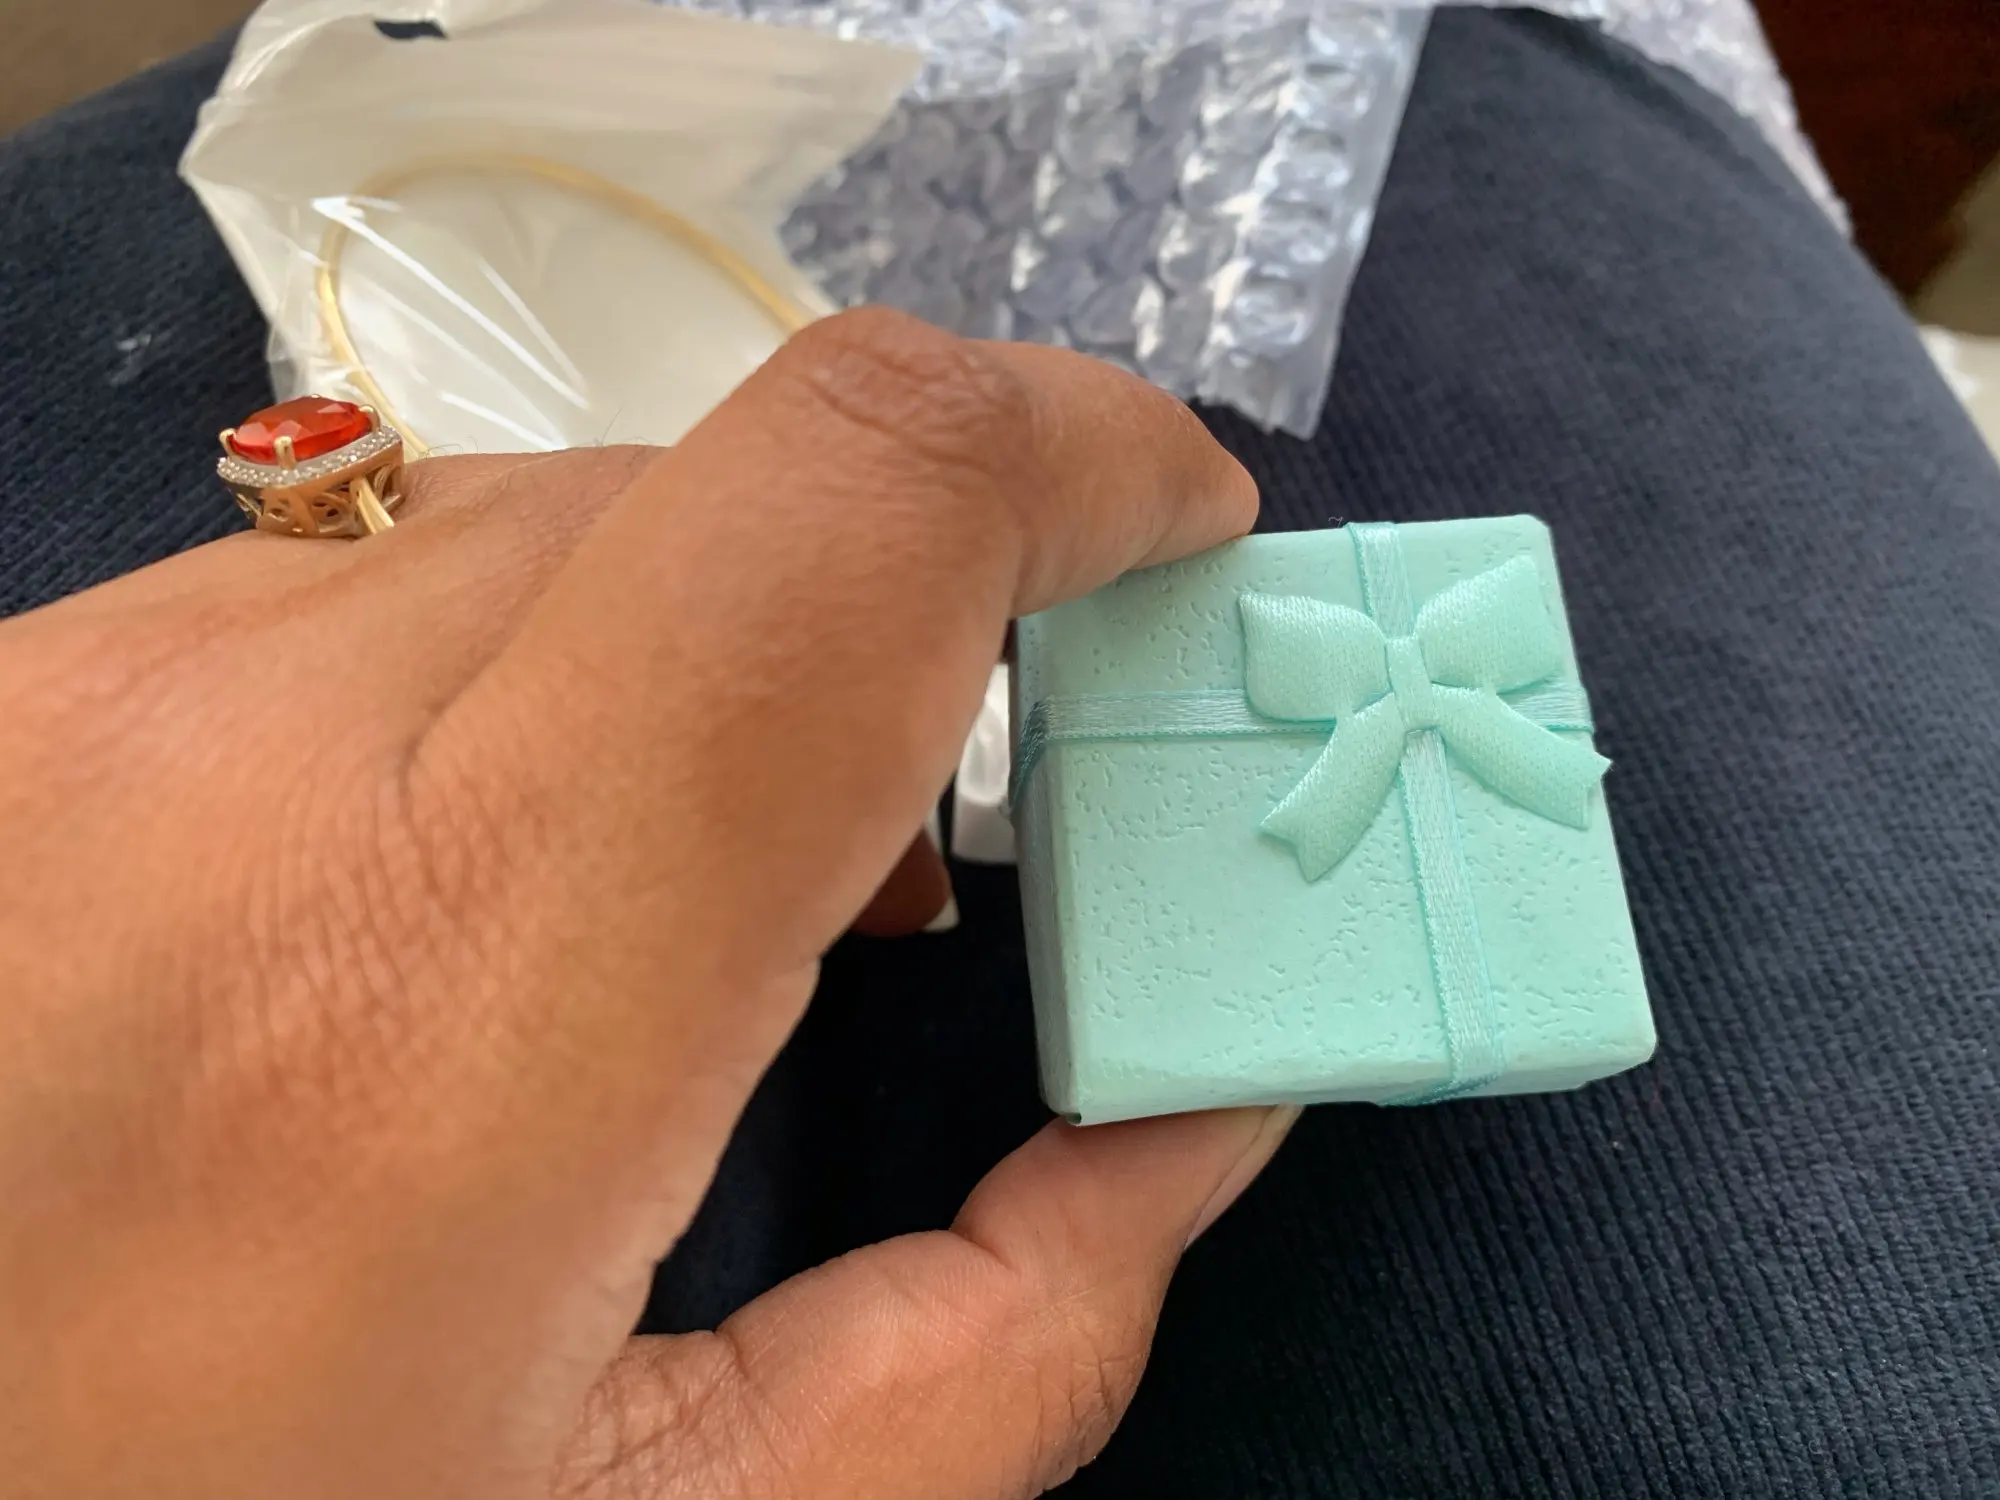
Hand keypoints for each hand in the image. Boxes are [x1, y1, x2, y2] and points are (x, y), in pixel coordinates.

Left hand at [0, 310, 1285, 1498]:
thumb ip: (1004, 1337)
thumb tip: (1199, 1105)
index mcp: (454, 991)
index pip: (845, 502)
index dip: (1070, 448)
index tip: (1176, 535)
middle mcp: (237, 757)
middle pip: (714, 502)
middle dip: (901, 609)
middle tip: (950, 826)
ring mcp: (77, 699)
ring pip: (534, 526)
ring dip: (693, 651)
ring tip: (701, 890)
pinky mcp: (2, 702)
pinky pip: (349, 587)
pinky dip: (501, 681)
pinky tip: (475, 878)